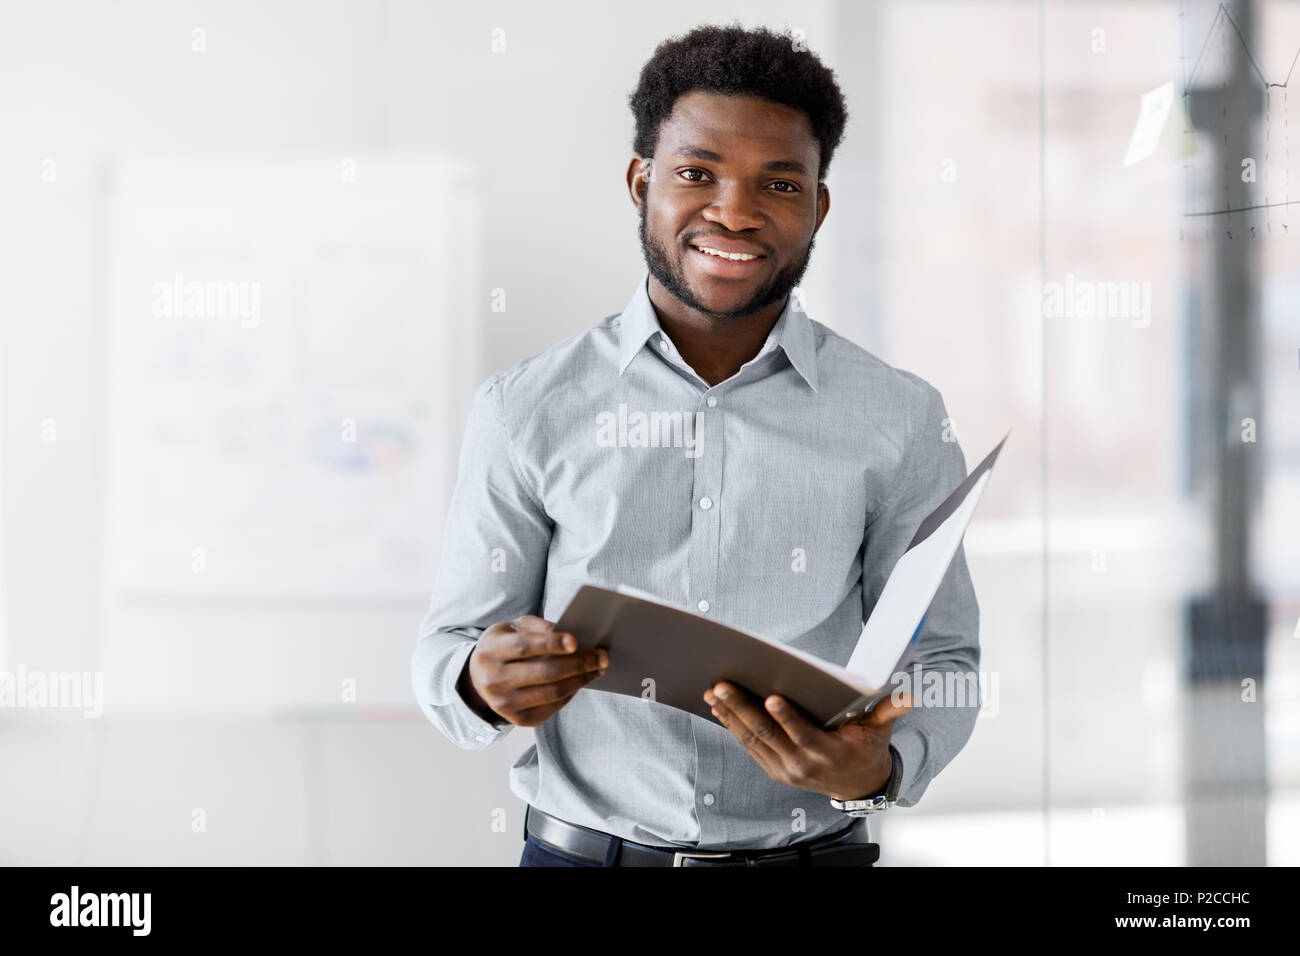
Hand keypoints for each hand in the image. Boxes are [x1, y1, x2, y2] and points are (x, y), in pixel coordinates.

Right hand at [459, 615, 608, 726]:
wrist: (479, 677)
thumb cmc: (504, 645)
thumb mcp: (513, 628)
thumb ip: (539, 628)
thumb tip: (574, 637)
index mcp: (491, 651)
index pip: (524, 647)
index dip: (551, 644)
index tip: (577, 641)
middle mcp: (494, 680)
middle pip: (544, 673)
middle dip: (578, 664)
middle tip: (602, 656)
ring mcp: (505, 704)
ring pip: (552, 693)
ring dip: (581, 679)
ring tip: (598, 667)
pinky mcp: (519, 720)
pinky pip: (553, 707)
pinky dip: (572, 692)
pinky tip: (581, 680)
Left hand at [703, 682, 911, 801]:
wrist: (857, 785)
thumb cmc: (867, 748)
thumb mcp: (881, 730)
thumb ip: (889, 711)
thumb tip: (908, 694)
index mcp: (828, 755)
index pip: (804, 735)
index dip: (787, 717)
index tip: (771, 696)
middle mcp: (802, 765)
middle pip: (767, 735)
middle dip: (742, 709)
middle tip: (722, 686)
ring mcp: (784, 769)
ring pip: (752, 740)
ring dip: (730, 716)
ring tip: (713, 692)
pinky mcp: (773, 768)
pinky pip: (748, 746)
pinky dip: (731, 726)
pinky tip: (718, 707)